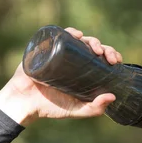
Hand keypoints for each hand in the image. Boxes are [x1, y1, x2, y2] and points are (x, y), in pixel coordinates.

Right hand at [0, 28, 123, 125]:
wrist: (25, 103)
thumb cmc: (50, 107)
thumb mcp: (76, 110)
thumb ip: (94, 108)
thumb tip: (113, 96)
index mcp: (81, 70)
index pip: (100, 57)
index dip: (110, 55)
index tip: (116, 61)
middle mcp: (72, 58)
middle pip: (91, 46)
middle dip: (103, 47)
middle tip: (107, 56)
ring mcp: (58, 51)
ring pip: (77, 39)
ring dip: (89, 39)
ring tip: (94, 47)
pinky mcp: (45, 48)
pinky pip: (57, 35)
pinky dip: (68, 32)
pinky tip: (76, 35)